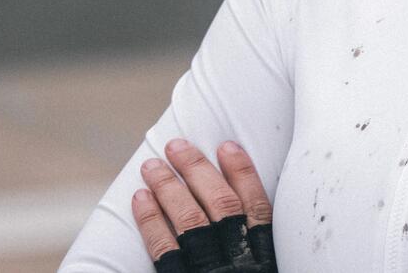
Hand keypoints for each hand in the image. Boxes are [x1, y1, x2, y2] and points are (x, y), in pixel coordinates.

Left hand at [133, 138, 276, 271]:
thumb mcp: (267, 267)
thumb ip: (257, 246)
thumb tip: (247, 207)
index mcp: (265, 255)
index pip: (257, 207)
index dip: (242, 173)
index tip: (228, 147)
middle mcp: (240, 258)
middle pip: (222, 205)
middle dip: (198, 171)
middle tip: (177, 146)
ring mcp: (208, 268)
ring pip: (190, 220)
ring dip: (169, 188)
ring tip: (152, 165)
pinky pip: (163, 248)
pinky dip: (151, 221)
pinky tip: (141, 199)